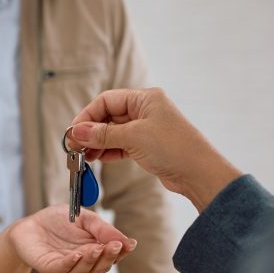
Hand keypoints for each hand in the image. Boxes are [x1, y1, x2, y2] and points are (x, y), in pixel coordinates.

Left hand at [10, 206, 133, 272]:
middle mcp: (83, 263)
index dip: (122, 251)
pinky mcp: (50, 268)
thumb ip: (102, 228)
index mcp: (95, 251)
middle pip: (101, 266)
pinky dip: (72, 263)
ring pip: (84, 271)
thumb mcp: (85, 219)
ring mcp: (67, 268)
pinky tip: (78, 254)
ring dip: (92, 260)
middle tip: (115, 245)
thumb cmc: (57, 221)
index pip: (113, 256)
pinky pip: (63, 269)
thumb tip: (125, 240)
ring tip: (98, 248)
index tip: (130, 243)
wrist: (29, 225)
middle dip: (109, 256)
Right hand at [69, 88, 241, 212]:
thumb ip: (103, 134)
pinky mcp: (147, 145)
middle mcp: (145, 110)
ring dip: (97, 143)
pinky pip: (121, 144)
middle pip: (108, 116)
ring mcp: (147, 128)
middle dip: (90, 131)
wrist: (199, 174)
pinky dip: (108, 151)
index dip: (87, 115)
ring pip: (113, 132)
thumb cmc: (174, 148)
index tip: (74, 131)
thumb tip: (76, 131)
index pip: (106, 100)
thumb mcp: (134, 138)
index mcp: (145, 99)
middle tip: (74, 146)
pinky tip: (98, 159)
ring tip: (84, 156)